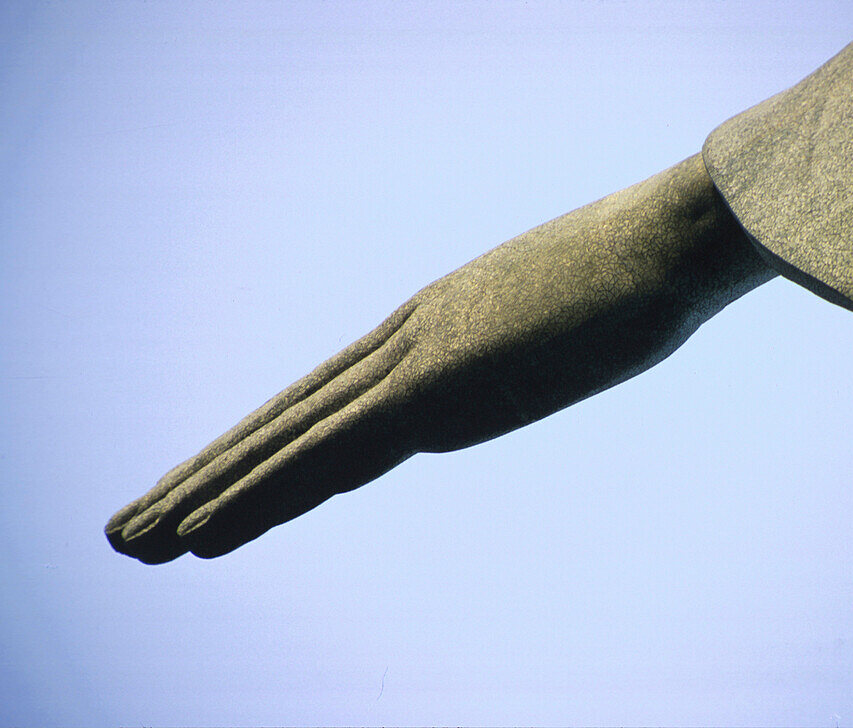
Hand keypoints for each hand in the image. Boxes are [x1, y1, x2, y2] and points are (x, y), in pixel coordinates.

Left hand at [105, 154, 772, 562]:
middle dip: (205, 478)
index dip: (262, 450)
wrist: (669, 238)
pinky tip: (201, 533)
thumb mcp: (555, 332)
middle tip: (129, 527)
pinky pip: (328, 452)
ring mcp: (418, 362)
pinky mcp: (439, 383)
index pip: (326, 403)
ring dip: (207, 495)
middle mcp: (407, 343)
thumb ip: (497, 372)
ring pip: (286, 441)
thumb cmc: (635, 279)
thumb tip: (446, 417)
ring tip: (133, 540)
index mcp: (434, 332)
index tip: (213, 489)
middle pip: (285, 420)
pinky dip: (259, 495)